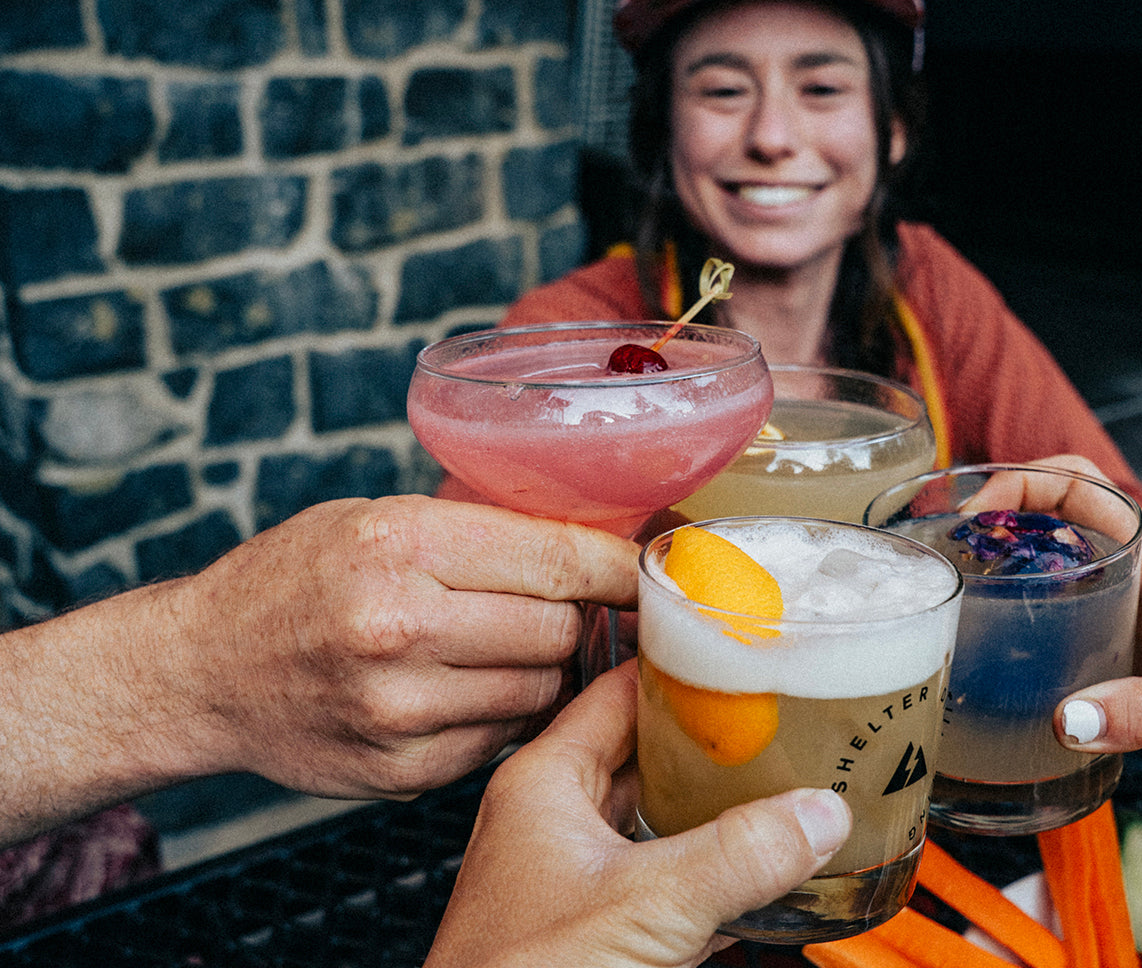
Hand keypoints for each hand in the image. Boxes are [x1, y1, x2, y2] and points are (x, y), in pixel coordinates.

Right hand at [0, 495, 639, 845]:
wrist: (202, 671)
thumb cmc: (294, 579)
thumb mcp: (374, 519)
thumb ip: (477, 531)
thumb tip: (593, 542)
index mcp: (400, 544)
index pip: (558, 558)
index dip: (618, 566)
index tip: (648, 568)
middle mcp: (400, 626)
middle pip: (560, 630)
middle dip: (573, 618)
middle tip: (557, 607)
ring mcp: (400, 707)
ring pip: (540, 691)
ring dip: (540, 669)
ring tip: (498, 647)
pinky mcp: (401, 770)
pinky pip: (500, 739)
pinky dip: (500, 715)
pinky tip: (462, 689)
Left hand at [426, 661, 851, 967]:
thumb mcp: (642, 904)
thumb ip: (735, 854)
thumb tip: (815, 813)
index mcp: (544, 783)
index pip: (620, 690)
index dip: (681, 667)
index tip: (739, 652)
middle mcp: (556, 821)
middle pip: (649, 753)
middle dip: (715, 742)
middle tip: (781, 717)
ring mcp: (576, 876)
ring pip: (661, 818)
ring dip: (718, 809)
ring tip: (784, 784)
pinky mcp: (599, 927)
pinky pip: (669, 880)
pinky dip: (715, 873)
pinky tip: (762, 873)